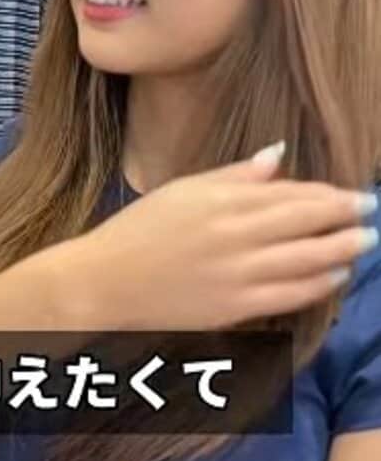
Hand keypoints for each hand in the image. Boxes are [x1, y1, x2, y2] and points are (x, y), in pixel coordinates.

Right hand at [67, 143, 377, 330]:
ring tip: (366, 241)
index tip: (350, 193)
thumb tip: (278, 154)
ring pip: (306, 258)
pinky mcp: (234, 307)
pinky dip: (319, 284)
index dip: (326, 193)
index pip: (289, 193)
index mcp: (219, 199)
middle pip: (305, 222)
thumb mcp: (182, 189)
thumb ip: (233, 175)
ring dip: (343, 248)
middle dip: (346, 215)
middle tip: (371, 210)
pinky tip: (336, 276)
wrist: (106, 280)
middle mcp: (234, 233)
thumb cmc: (139, 230)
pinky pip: (290, 294)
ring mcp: (237, 272)